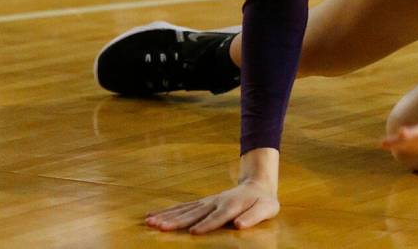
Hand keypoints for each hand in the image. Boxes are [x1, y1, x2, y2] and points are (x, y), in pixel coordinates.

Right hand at [146, 180, 278, 234]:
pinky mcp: (202, 203)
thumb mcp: (267, 208)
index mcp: (231, 205)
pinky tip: (153, 215)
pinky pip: (183, 207)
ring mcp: (207, 201)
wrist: (257, 184)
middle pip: (194, 213)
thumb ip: (254, 216)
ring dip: (167, 216)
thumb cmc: (263, 201)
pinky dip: (168, 211)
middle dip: (176, 220)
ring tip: (150, 221)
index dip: (206, 225)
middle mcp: (216, 202)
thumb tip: (239, 225)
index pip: (217, 217)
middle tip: (159, 227)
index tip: (193, 233)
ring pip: (184, 209)